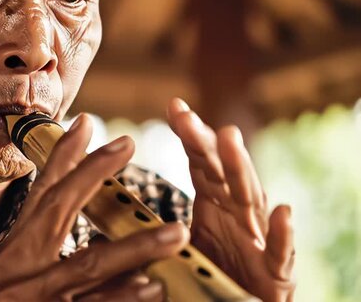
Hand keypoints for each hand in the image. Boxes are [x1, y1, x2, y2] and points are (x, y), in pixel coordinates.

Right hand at [0, 114, 188, 301]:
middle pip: (56, 214)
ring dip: (131, 248)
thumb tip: (70, 196)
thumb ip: (43, 237)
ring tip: (174, 232)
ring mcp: (34, 301)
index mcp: (11, 256)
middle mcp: (16, 274)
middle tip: (128, 145)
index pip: (40, 198)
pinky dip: (122, 299)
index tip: (93, 126)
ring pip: (84, 268)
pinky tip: (153, 288)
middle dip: (93, 176)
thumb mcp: (17, 272)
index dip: (67, 160)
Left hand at [166, 98, 295, 301]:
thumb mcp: (174, 248)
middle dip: (207, 143)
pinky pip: (280, 254)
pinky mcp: (276, 274)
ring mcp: (259, 240)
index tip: (175, 106)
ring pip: (250, 201)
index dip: (191, 136)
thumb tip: (99, 218)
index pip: (203, 163)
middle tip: (188, 118)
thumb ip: (149, 233)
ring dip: (240, 169)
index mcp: (215, 205)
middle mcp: (238, 215)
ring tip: (228, 138)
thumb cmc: (209, 276)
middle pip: (224, 173)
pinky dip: (282, 234)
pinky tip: (282, 212)